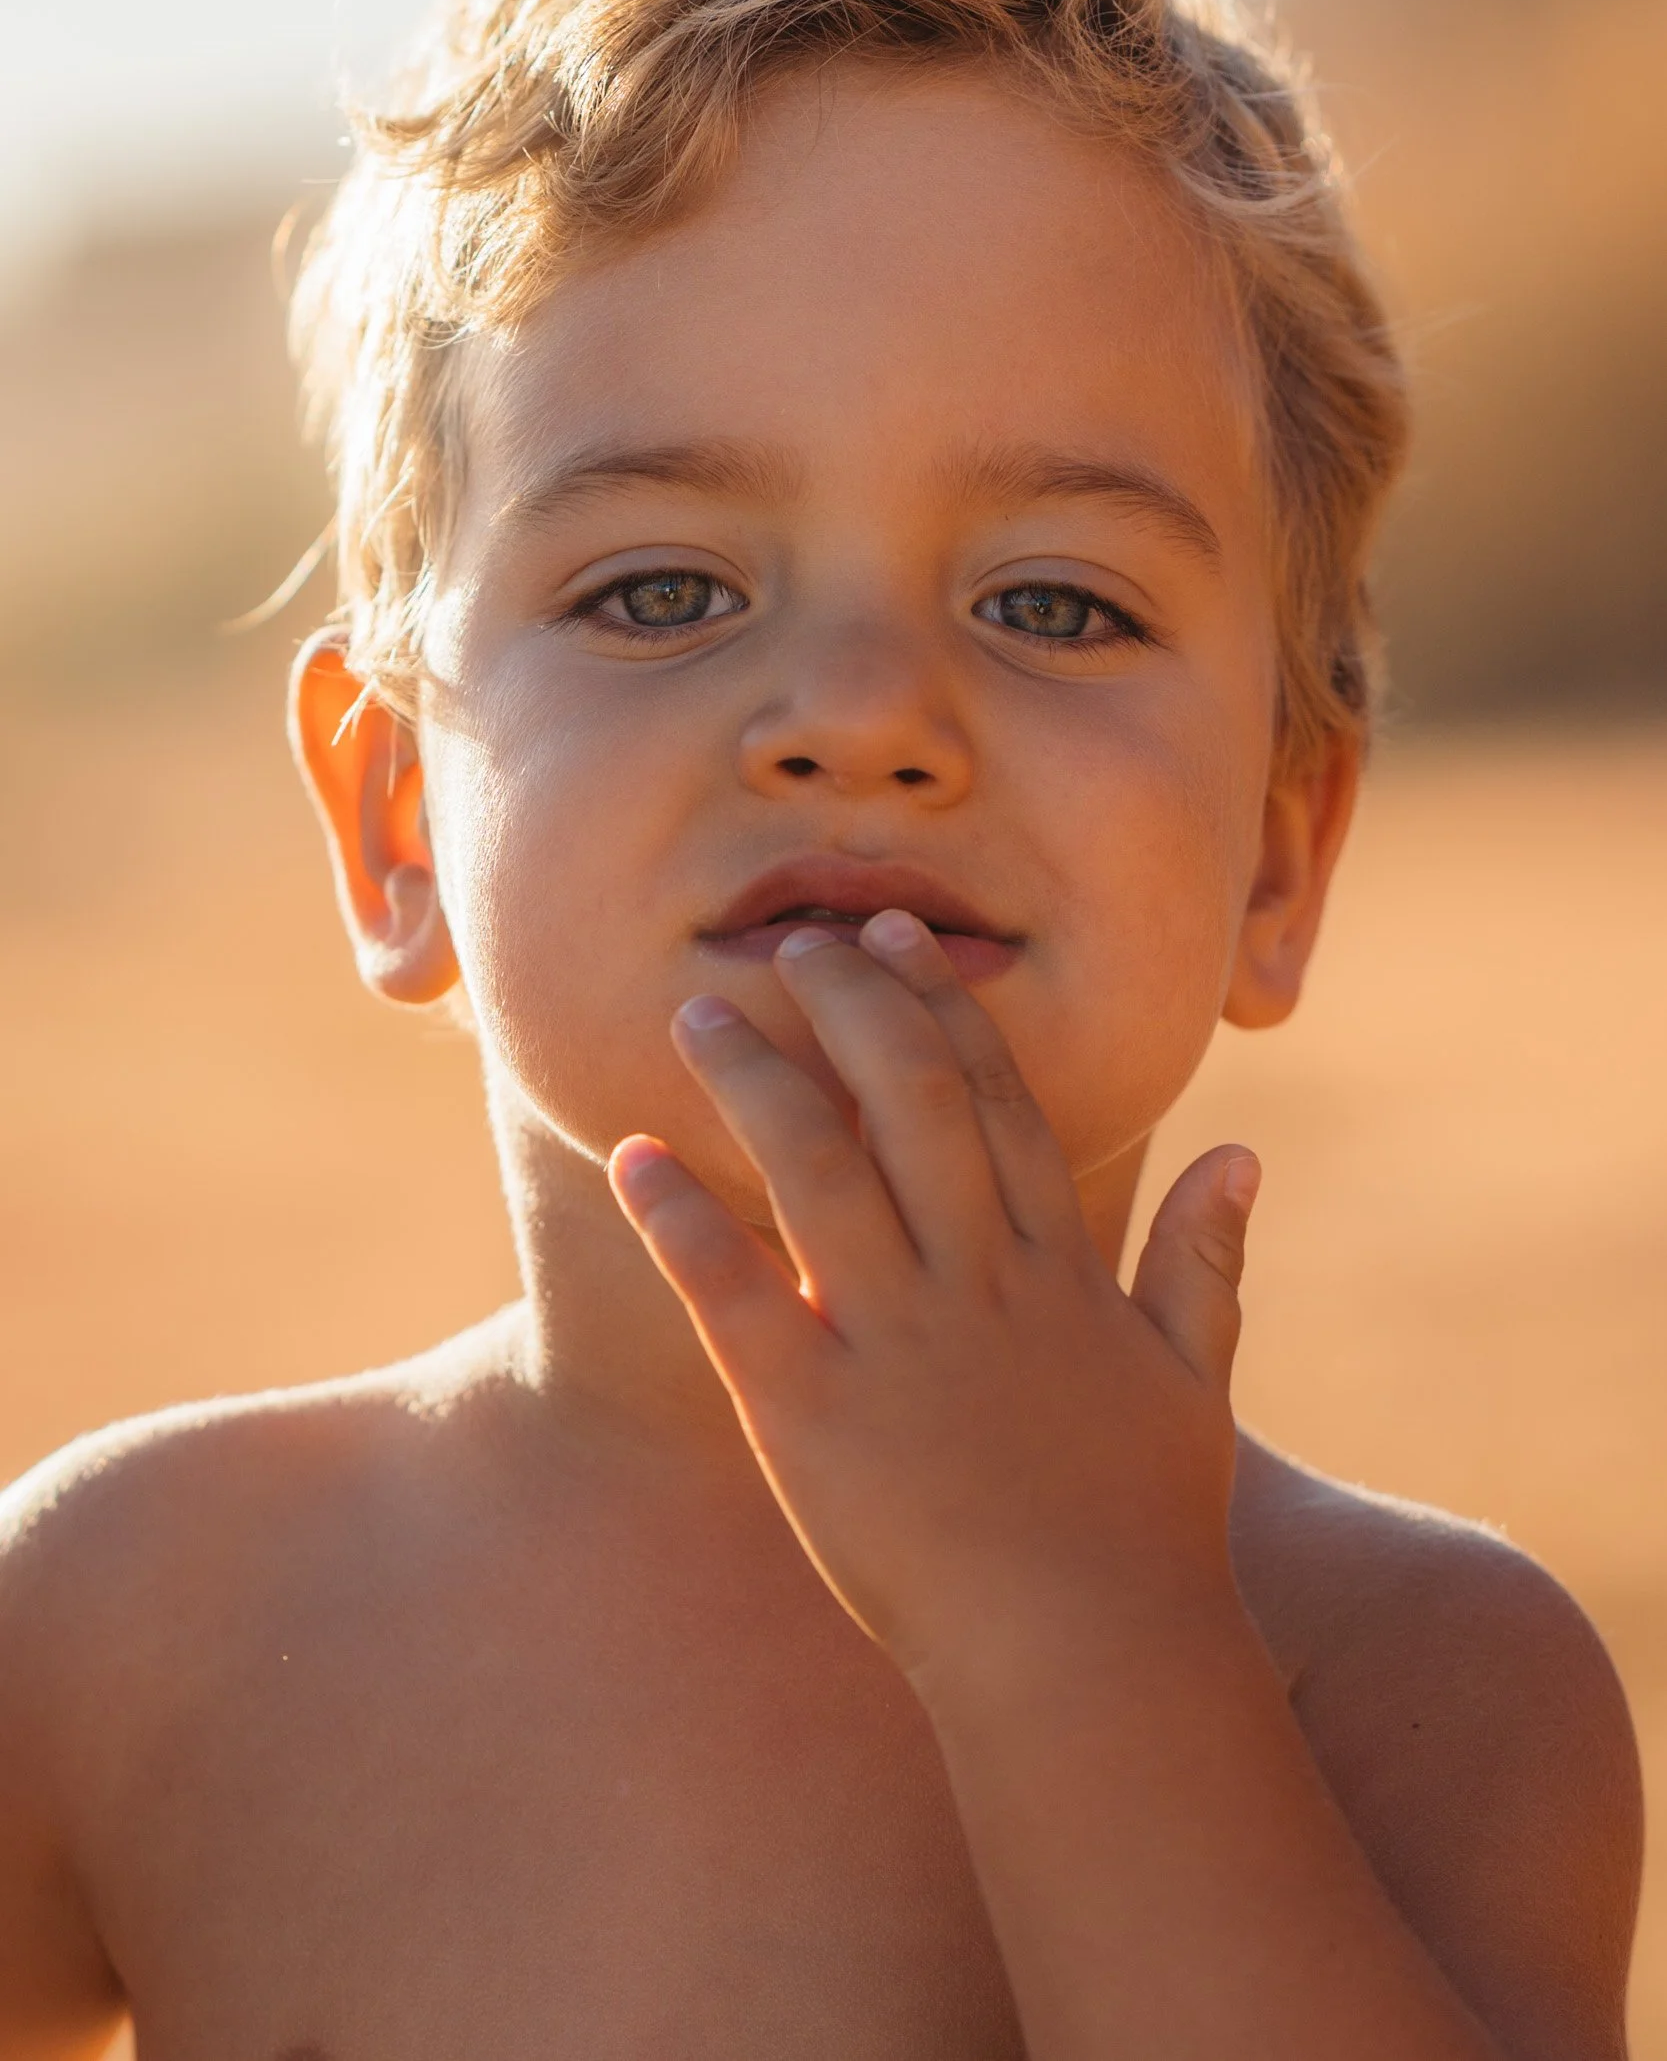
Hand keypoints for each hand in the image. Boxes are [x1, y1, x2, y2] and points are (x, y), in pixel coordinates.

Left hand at [608, 911, 1260, 1695]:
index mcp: (1059, 1268)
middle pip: (908, 1100)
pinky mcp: (814, 1416)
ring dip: (755, 1078)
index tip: (898, 935)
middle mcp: (977, 1281)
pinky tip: (635, 1155)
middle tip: (795, 939)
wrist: (1092, 1662)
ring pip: (819, 1169)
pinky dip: (683, 1220)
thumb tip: (1242, 1154)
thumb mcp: (1195, 1381)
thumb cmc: (1146, 1530)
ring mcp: (895, 1344)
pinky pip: (738, 1294)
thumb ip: (1204, 1260)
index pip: (997, 1099)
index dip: (942, 1005)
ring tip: (698, 1010)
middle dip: (848, 1004)